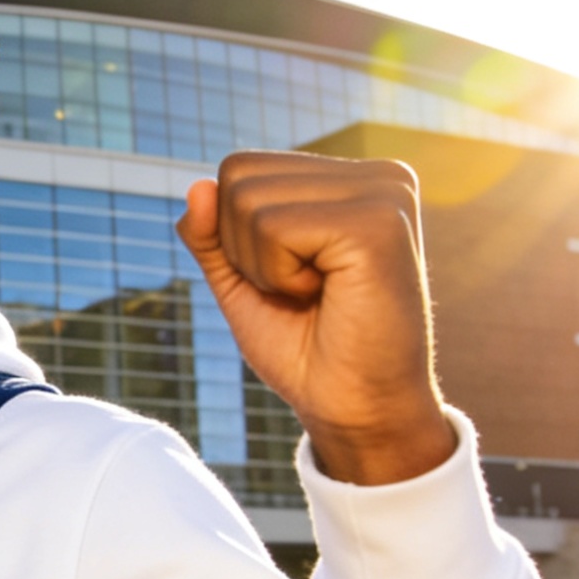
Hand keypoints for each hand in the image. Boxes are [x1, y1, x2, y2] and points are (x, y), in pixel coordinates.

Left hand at [177, 151, 456, 484]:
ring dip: (263, 266)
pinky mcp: (380, 222)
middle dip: (244, 248)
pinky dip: (280, 275)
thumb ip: (213, 233)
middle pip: (237, 176)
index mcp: (352, 179)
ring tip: (318, 294)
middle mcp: (377, 175)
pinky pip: (274, 227)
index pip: (239, 167)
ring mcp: (383, 192)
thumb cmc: (307, 351)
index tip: (291, 279)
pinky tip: (329, 295)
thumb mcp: (243, 282)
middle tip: (304, 292)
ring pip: (247, 200)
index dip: (234, 235)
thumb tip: (195, 185)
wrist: (355, 411)